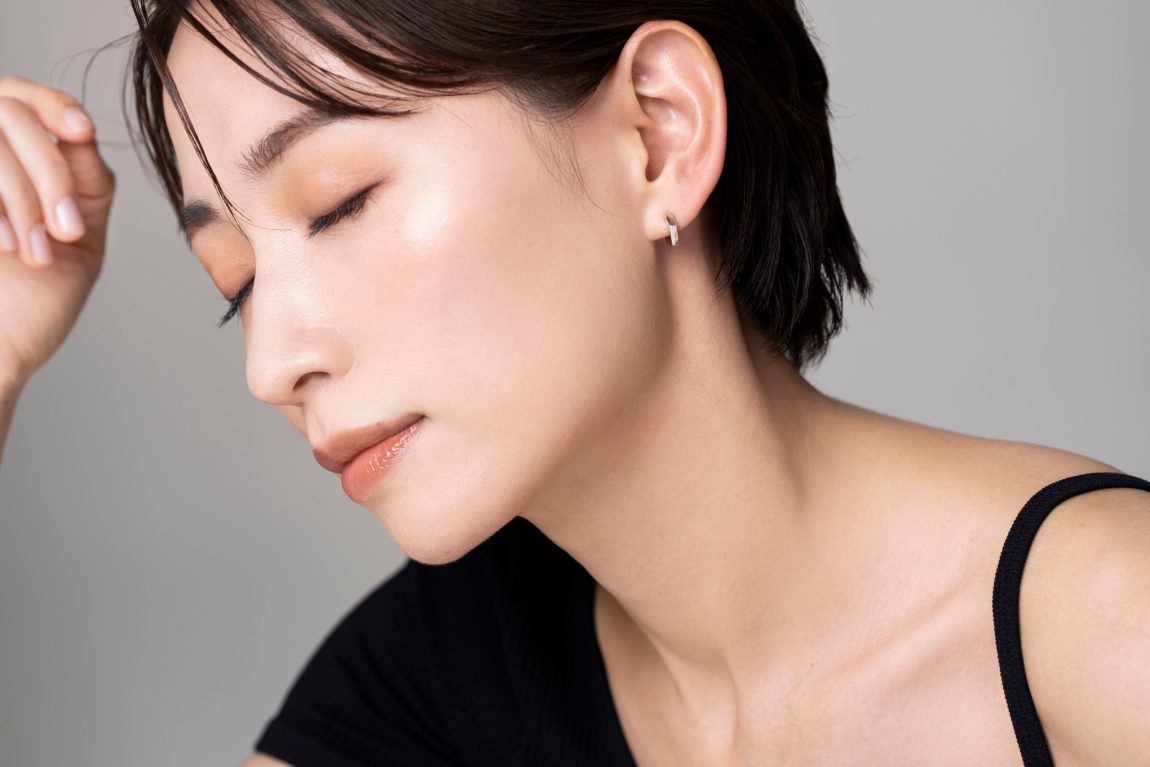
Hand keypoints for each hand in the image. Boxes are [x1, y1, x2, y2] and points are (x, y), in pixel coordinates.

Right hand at [0, 75, 114, 388]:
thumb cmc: (31, 306)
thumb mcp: (78, 238)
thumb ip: (85, 181)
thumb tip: (81, 129)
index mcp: (9, 166)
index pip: (22, 98)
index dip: (52, 104)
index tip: (80, 132)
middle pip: (9, 113)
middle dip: (48, 170)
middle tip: (64, 230)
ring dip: (23, 193)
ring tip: (37, 251)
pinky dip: (0, 205)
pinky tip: (9, 247)